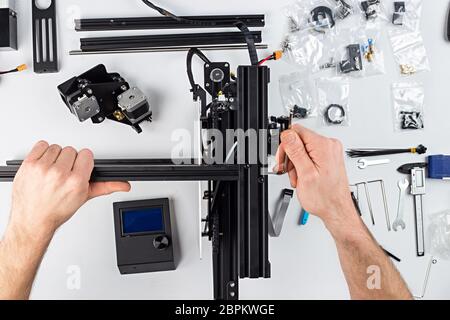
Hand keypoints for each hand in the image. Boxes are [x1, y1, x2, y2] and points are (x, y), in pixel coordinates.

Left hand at [8, 141, 130, 240]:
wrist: (32, 220)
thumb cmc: (56, 210)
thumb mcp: (83, 198)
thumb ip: (106, 187)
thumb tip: (123, 185)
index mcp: (76, 181)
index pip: (86, 154)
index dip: (83, 162)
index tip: (78, 169)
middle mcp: (59, 174)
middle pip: (71, 150)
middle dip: (68, 161)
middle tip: (63, 174)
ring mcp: (43, 168)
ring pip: (56, 148)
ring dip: (55, 157)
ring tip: (52, 171)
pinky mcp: (29, 164)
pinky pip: (41, 145)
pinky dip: (42, 153)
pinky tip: (43, 166)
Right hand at [275, 125, 358, 234]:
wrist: (335, 210)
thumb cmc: (324, 197)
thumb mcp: (305, 173)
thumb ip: (296, 151)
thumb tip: (288, 134)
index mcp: (323, 146)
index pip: (296, 131)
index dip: (285, 145)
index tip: (283, 159)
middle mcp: (329, 145)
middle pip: (298, 139)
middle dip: (290, 156)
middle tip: (289, 171)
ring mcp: (329, 151)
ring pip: (302, 148)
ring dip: (295, 163)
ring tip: (298, 177)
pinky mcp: (328, 157)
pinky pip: (309, 154)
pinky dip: (302, 165)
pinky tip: (303, 176)